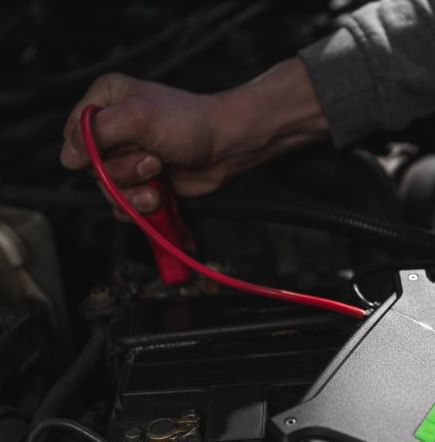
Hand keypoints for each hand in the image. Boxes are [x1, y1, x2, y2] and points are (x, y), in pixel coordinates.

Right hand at [61, 58, 328, 219]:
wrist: (228, 147)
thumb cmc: (190, 124)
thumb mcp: (139, 117)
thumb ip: (96, 133)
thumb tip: (68, 158)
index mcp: (105, 101)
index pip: (72, 133)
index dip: (88, 151)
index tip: (113, 151)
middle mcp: (112, 129)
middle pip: (90, 168)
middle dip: (121, 172)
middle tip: (153, 163)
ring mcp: (127, 158)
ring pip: (107, 190)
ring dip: (133, 193)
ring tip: (160, 178)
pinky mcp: (143, 183)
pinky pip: (123, 206)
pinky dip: (139, 208)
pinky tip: (159, 198)